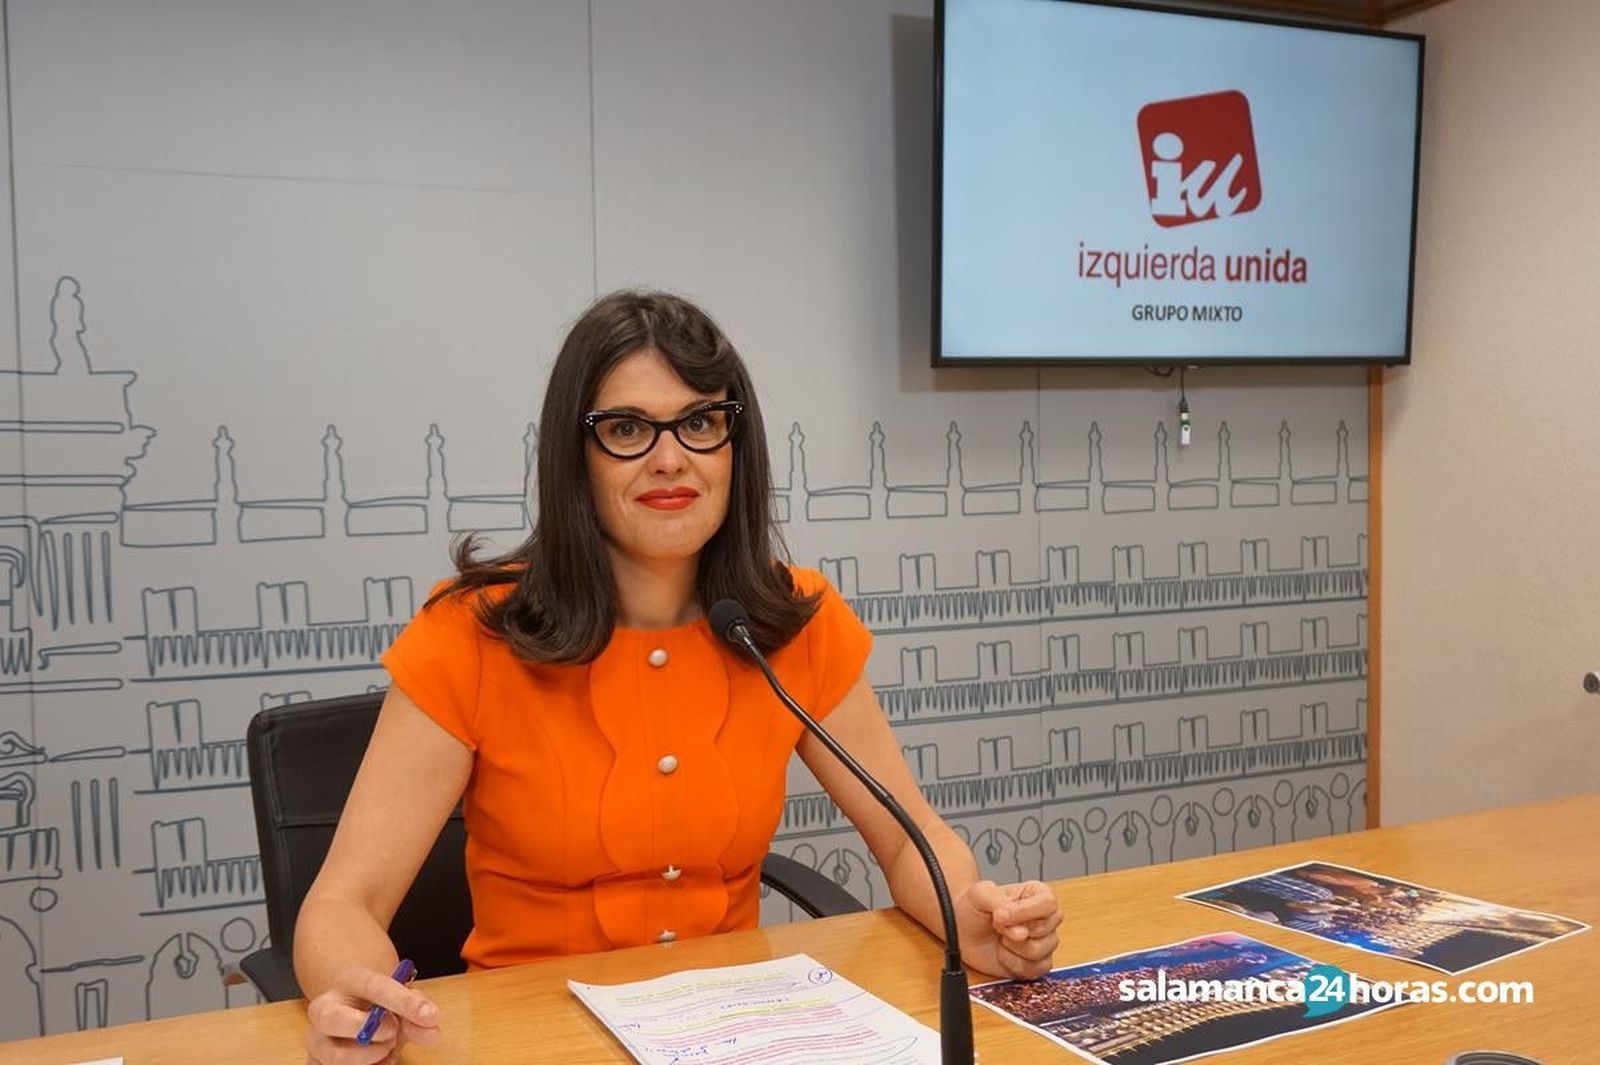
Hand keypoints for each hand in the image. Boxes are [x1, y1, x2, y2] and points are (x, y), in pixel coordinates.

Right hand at [304, 965, 441, 1064]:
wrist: (357, 1017)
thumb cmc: (383, 1007)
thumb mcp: (404, 1003)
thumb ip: (419, 1013)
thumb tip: (433, 1033)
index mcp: (349, 982)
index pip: (373, 986)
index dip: (402, 1001)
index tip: (428, 1015)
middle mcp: (325, 1009)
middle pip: (331, 1018)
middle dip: (365, 1029)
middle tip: (393, 1033)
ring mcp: (316, 1040)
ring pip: (334, 1056)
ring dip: (370, 1057)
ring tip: (387, 1048)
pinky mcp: (315, 1063)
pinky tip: (379, 1061)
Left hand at [954, 879, 1061, 979]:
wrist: (964, 931)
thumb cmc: (975, 908)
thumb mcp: (981, 894)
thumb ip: (1000, 903)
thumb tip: (1020, 931)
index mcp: (1037, 894)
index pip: (1047, 903)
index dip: (1024, 912)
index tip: (1000, 916)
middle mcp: (1046, 918)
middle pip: (1044, 929)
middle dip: (1012, 931)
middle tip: (997, 925)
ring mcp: (1044, 942)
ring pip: (1038, 951)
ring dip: (1011, 947)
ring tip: (1001, 937)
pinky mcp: (1037, 964)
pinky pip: (1033, 969)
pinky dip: (1012, 963)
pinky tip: (1003, 952)